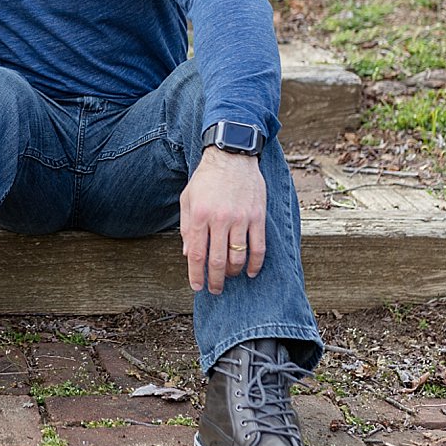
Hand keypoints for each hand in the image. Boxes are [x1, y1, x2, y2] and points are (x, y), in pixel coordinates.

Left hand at [180, 148, 265, 294]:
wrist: (232, 156)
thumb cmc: (207, 178)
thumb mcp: (188, 199)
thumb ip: (187, 227)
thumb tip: (189, 255)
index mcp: (199, 215)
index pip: (197, 255)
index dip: (196, 275)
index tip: (197, 287)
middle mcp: (219, 219)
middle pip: (217, 260)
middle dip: (215, 280)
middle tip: (214, 290)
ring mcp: (240, 219)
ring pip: (238, 257)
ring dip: (233, 273)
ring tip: (229, 277)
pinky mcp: (257, 217)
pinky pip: (258, 247)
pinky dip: (255, 264)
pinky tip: (251, 271)